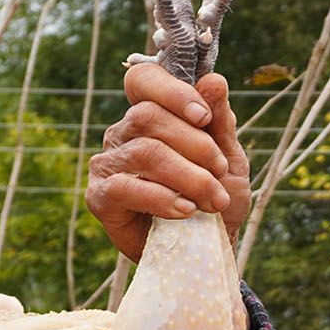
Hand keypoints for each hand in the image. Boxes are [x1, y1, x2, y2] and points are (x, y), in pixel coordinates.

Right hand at [86, 65, 252, 261]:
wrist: (210, 250)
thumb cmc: (217, 200)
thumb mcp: (229, 159)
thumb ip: (220, 122)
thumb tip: (213, 79)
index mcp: (151, 114)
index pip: (144, 80)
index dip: (172, 91)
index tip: (204, 117)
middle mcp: (123, 133)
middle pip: (148, 116)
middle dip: (195, 145)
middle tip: (220, 173)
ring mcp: (108, 164)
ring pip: (144, 152)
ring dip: (188, 176)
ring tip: (213, 200)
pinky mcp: (100, 197)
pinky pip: (126, 187)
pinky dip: (162, 198)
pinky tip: (186, 211)